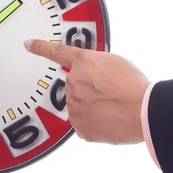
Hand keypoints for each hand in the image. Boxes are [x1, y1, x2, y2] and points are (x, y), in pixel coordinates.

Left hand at [25, 39, 149, 143]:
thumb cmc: (134, 86)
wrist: (143, 111)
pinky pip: (85, 124)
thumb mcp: (117, 63)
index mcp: (84, 63)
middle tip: (111, 95)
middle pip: (76, 86)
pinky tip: (110, 121)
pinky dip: (96, 124)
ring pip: (80, 106)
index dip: (41, 48)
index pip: (58, 52)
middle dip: (90, 91)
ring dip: (93, 108)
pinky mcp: (79, 127)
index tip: (28, 44)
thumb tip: (94, 74)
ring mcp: (74, 106)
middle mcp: (73, 82)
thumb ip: (98, 67)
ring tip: (114, 109)